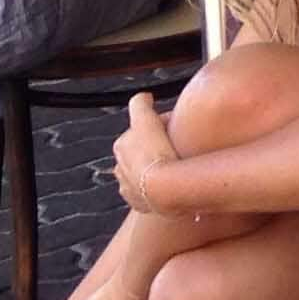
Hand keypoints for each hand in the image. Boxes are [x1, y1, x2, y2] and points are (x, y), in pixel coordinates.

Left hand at [112, 94, 181, 215]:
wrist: (163, 189)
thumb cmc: (156, 152)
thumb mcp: (146, 118)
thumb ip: (141, 103)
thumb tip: (143, 95)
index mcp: (122, 144)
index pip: (143, 128)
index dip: (161, 123)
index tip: (176, 124)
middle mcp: (120, 166)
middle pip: (143, 149)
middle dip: (157, 144)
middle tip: (178, 144)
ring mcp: (129, 186)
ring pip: (145, 171)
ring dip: (157, 166)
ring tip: (176, 165)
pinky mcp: (139, 203)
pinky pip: (150, 191)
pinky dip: (158, 185)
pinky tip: (171, 182)